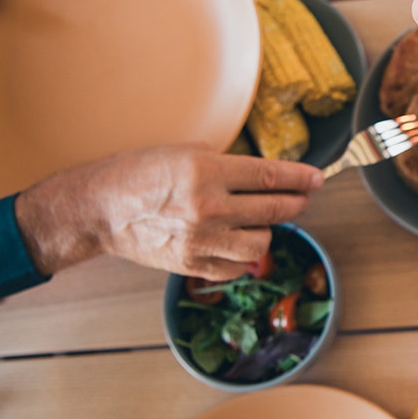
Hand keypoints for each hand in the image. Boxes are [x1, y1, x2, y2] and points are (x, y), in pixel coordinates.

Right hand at [14, 145, 323, 278]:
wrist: (100, 210)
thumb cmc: (137, 174)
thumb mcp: (183, 152)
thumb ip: (224, 164)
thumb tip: (262, 175)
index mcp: (207, 172)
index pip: (270, 177)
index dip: (300, 178)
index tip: (318, 178)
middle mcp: (208, 208)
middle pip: (274, 209)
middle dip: (296, 202)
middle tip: (302, 197)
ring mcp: (201, 241)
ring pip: (262, 242)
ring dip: (267, 230)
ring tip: (258, 219)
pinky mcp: (193, 265)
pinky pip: (238, 266)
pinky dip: (244, 255)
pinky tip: (237, 240)